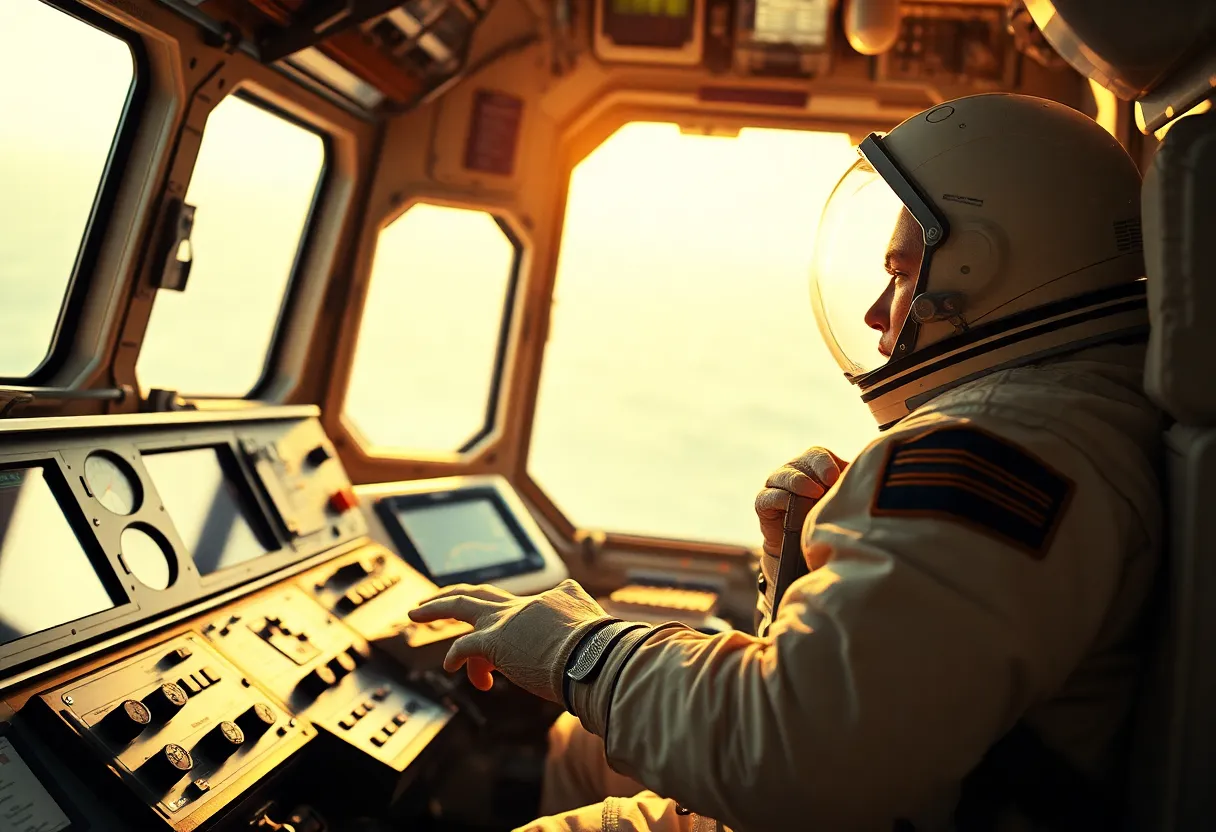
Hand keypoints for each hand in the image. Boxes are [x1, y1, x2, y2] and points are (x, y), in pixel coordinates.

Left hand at [407, 579, 610, 701]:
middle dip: (456, 594)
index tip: (509, 655)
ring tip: (416, 613)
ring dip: (436, 607)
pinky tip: (450, 667)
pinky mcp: (494, 641)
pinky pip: (463, 647)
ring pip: (462, 604)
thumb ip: (593, 626)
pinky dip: (455, 656)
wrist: (595, 655)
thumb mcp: (600, 628)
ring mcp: (507, 620)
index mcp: (549, 601)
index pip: (520, 607)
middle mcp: (523, 606)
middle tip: (434, 598)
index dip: (510, 625)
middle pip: (480, 592)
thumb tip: (606, 638)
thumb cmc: (603, 651)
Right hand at [754, 447, 847, 556]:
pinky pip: (769, 496)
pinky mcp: (763, 503)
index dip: (826, 463)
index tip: (836, 478)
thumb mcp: (842, 501)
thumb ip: (852, 486)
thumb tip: (874, 473)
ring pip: (784, 476)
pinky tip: (792, 505)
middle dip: (816, 470)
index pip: (818, 454)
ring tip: (813, 493)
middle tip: (830, 481)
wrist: (804, 551)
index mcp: (814, 466)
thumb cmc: (828, 521)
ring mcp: (776, 486)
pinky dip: (780, 498)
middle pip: (802, 461)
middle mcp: (794, 471)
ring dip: (799, 482)